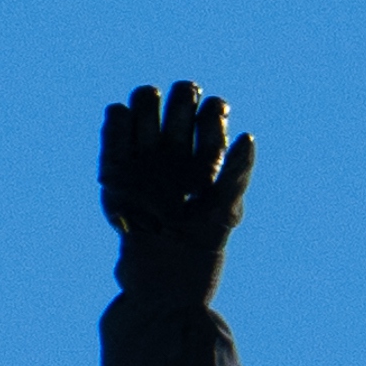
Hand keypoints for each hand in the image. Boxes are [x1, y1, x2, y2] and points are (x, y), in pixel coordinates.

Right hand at [98, 81, 253, 246]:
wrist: (163, 269)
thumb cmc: (202, 242)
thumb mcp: (225, 211)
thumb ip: (237, 174)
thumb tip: (248, 137)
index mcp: (208, 154)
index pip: (213, 110)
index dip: (214, 111)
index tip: (215, 122)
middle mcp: (178, 147)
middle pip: (180, 96)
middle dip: (182, 97)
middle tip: (183, 118)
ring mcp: (148, 150)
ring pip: (145, 100)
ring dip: (148, 104)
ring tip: (153, 139)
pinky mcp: (117, 159)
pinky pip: (117, 118)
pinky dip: (120, 121)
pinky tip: (130, 150)